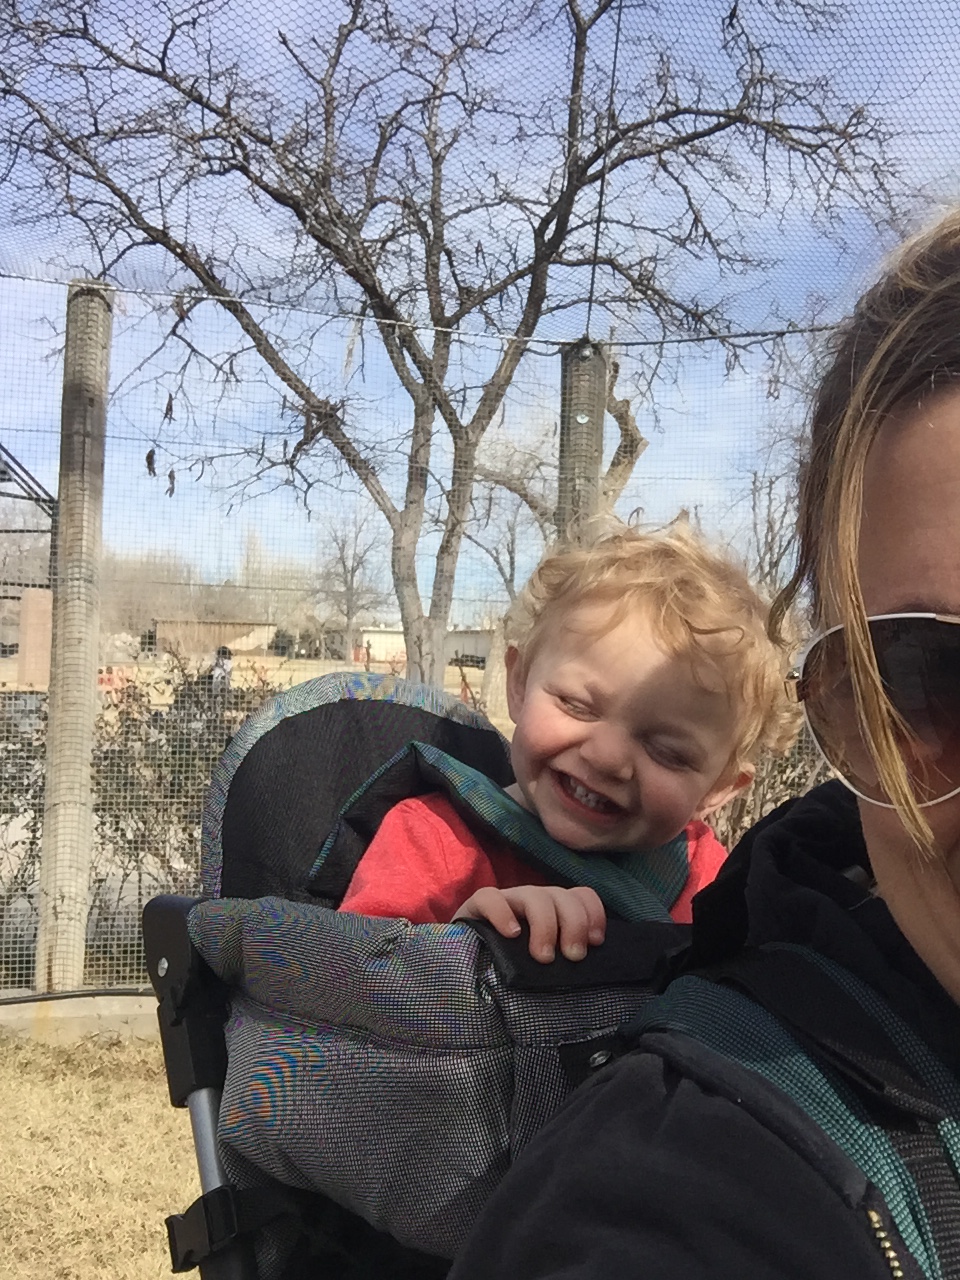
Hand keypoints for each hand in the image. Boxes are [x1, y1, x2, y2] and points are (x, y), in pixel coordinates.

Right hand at [453, 884, 605, 962]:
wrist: (467, 965)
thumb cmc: (514, 968)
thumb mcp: (546, 963)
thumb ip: (566, 960)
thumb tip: (591, 974)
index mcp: (555, 909)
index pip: (581, 895)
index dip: (593, 914)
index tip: (595, 943)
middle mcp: (534, 900)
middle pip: (562, 896)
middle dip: (574, 924)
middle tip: (573, 957)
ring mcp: (507, 900)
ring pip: (534, 896)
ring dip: (545, 925)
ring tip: (543, 956)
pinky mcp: (478, 906)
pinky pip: (490, 898)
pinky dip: (502, 913)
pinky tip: (511, 934)